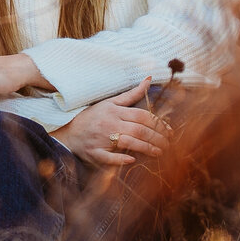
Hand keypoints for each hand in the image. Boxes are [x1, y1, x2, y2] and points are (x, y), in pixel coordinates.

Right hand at [54, 79, 170, 168]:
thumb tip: (149, 79)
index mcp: (115, 111)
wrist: (69, 132)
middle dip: (157, 138)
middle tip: (169, 144)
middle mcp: (110, 124)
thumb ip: (132, 94)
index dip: (158, 124)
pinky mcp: (95, 153)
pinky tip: (133, 161)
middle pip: (139, 130)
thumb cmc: (93, 116)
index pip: (142, 116)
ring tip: (160, 152)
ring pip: (128, 143)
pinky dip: (121, 160)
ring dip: (146, 149)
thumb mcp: (111, 102)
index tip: (170, 131)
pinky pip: (109, 158)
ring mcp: (102, 139)